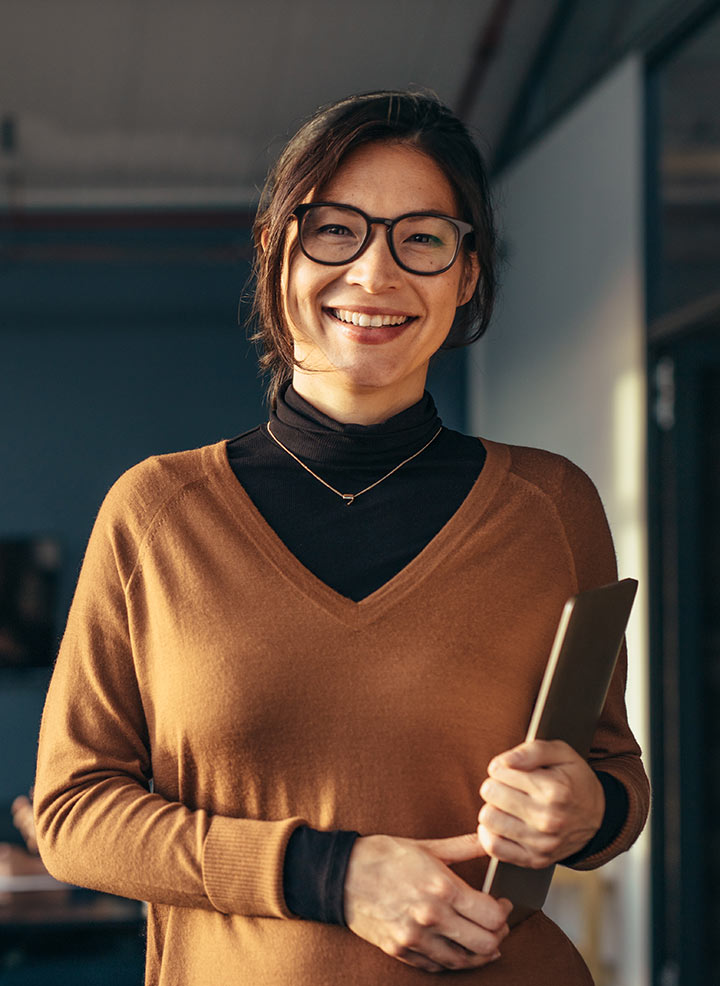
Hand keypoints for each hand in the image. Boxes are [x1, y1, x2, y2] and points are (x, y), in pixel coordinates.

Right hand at [343, 832, 511, 973]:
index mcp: (442, 887)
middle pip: (486, 944)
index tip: (502, 903)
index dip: (504, 912)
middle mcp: (432, 917)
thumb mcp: (426, 846)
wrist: (341, 875)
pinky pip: (438, 967)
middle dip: (498, 935)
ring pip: (463, 961)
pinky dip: (452, 960)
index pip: (492, 916)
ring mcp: (416, 938)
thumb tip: (488, 838)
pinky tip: (455, 946)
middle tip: (496, 923)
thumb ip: (463, 846)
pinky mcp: (402, 951)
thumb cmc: (382, 856)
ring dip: (479, 953)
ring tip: (480, 938)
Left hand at [477, 740, 604, 867]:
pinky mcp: (534, 859)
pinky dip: (490, 833)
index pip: (499, 772)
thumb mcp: (562, 753)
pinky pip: (494, 847)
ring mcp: (541, 843)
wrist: (598, 817)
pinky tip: (503, 823)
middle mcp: (548, 819)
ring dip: (493, 808)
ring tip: (508, 805)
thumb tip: (502, 763)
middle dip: (495, 785)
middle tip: (509, 786)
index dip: (500, 767)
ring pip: (488, 819)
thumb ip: (532, 750)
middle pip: (490, 793)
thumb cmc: (574, 780)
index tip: (511, 769)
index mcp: (555, 790)